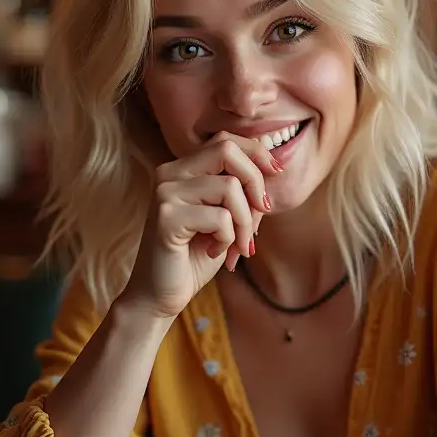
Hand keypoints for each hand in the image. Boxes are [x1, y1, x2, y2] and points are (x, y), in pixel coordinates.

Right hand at [121, 132, 282, 319]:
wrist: (160, 295)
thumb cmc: (195, 257)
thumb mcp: (227, 219)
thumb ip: (243, 193)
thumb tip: (272, 168)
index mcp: (182, 169)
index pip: (225, 141)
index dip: (256, 153)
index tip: (276, 173)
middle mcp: (169, 174)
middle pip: (227, 152)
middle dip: (255, 184)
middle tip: (260, 218)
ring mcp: (165, 193)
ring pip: (229, 188)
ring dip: (246, 223)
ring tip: (238, 246)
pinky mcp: (166, 217)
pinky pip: (220, 218)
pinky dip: (228, 239)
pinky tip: (214, 252)